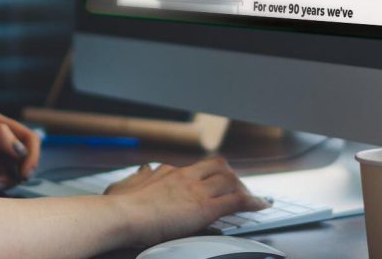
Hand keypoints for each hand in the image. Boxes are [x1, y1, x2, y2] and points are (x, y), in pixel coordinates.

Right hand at [104, 157, 269, 245]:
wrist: (123, 215)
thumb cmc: (121, 206)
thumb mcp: (127, 185)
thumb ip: (139, 176)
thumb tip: (145, 167)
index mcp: (170, 172)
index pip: (198, 167)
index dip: (211, 173)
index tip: (217, 179)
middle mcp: (186, 176)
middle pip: (219, 167)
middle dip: (232, 176)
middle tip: (238, 187)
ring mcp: (196, 190)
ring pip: (231, 181)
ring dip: (243, 188)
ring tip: (251, 198)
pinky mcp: (204, 207)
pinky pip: (236, 200)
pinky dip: (252, 202)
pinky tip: (260, 205)